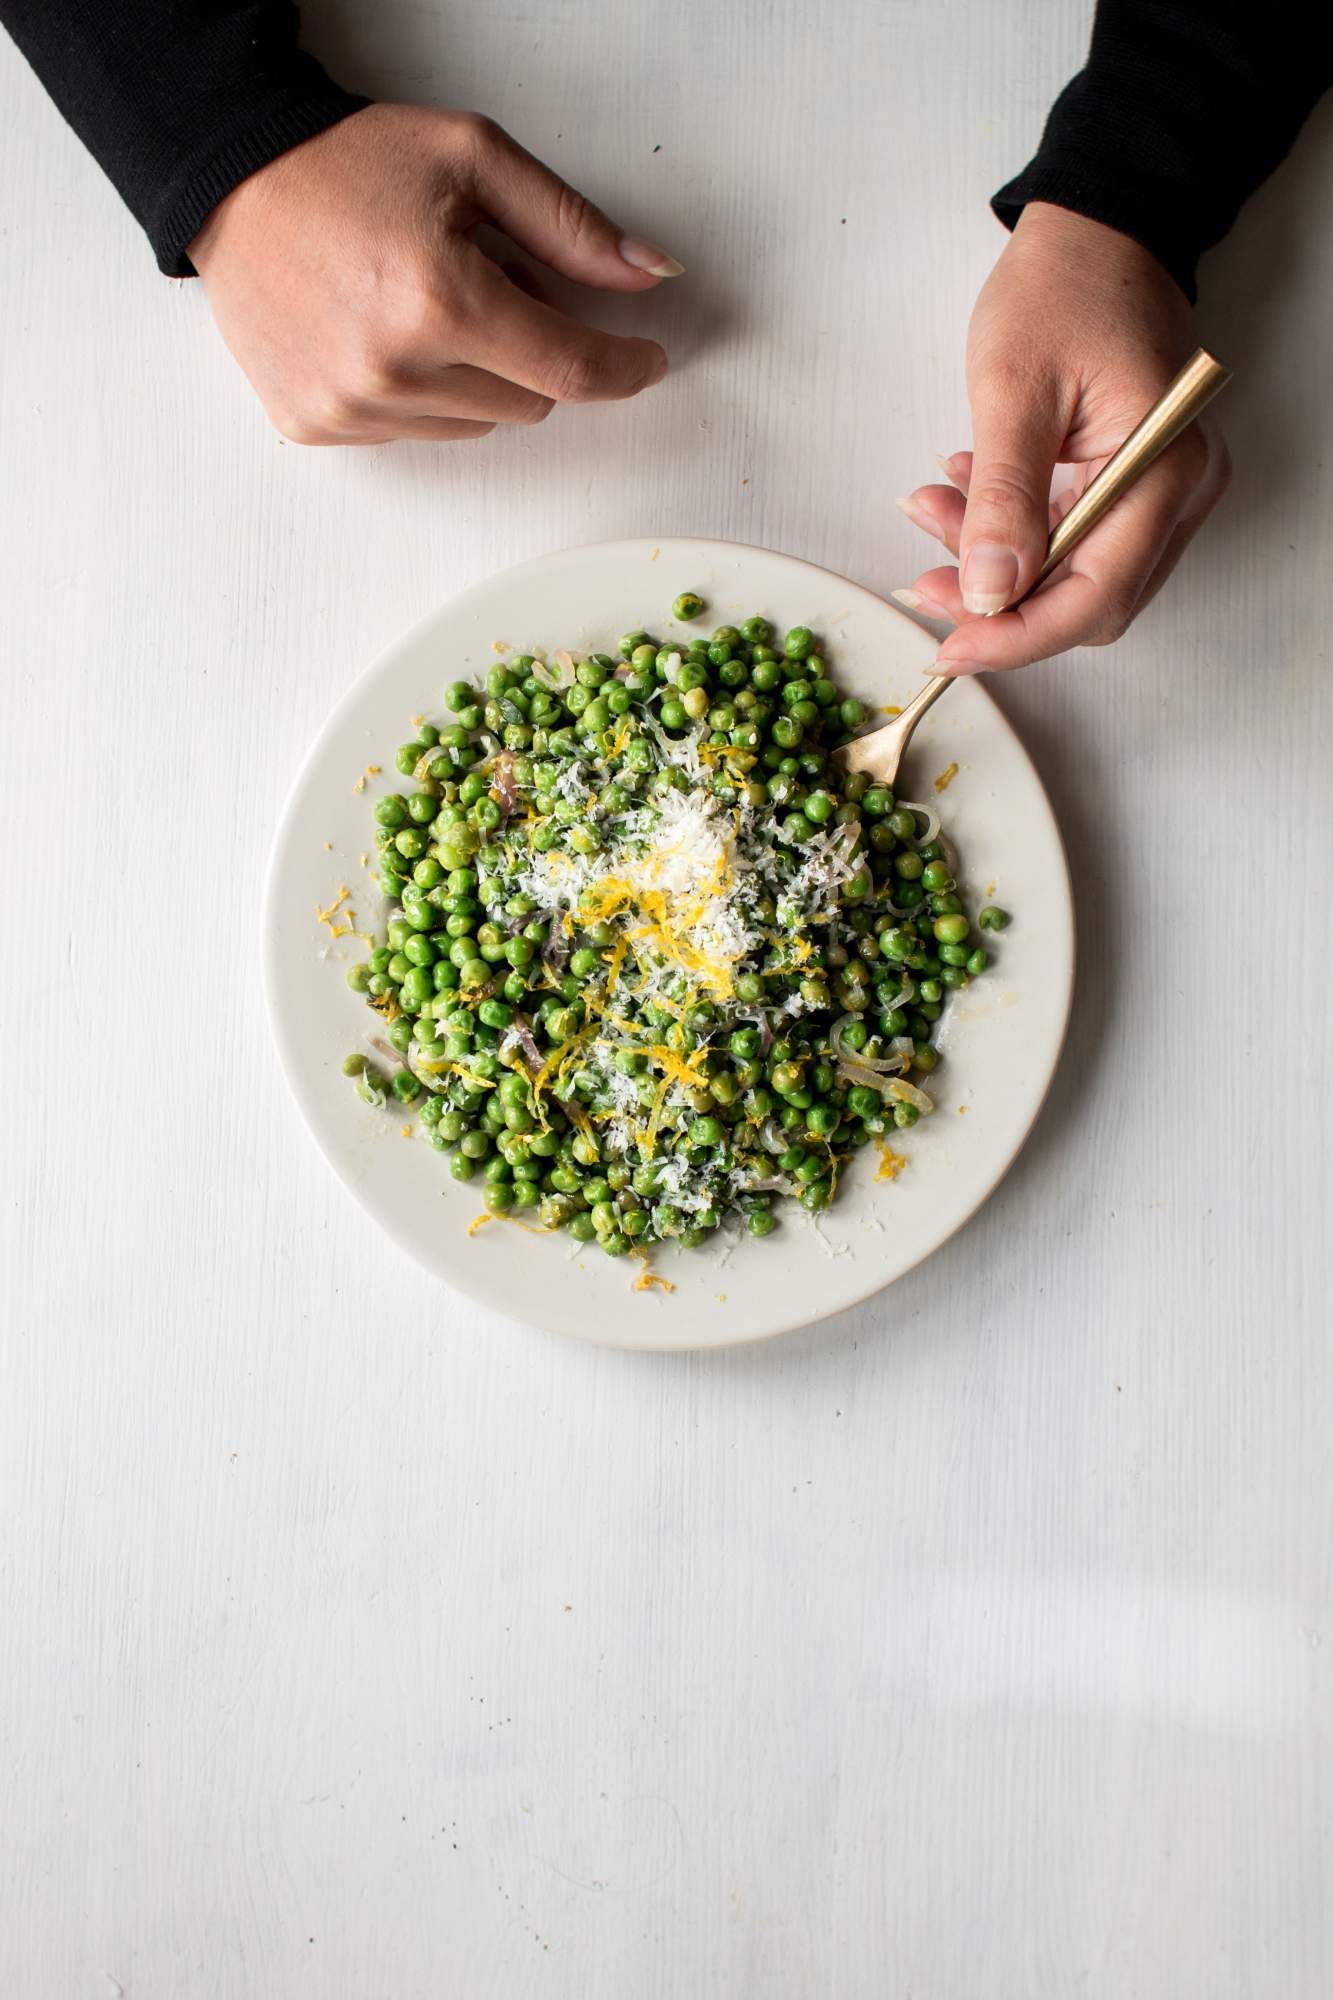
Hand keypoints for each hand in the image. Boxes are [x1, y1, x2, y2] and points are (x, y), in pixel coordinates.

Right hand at [188, 103, 680, 444]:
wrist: (230, 178)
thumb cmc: (349, 161)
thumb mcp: (474, 159)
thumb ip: (570, 226)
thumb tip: (651, 275)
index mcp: (442, 300)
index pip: (569, 370)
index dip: (622, 368)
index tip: (645, 360)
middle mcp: (394, 369)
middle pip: (527, 403)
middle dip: (530, 350)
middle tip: (488, 283)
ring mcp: (351, 407)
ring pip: (475, 426)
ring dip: (474, 375)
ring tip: (425, 303)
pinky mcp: (317, 425)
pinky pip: (413, 434)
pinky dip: (419, 394)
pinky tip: (380, 333)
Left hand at [894, 203, 1230, 671]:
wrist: (1098, 231)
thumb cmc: (1063, 287)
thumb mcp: (1013, 390)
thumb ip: (1002, 501)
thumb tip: (987, 595)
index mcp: (1162, 465)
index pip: (1093, 596)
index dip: (1017, 636)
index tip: (948, 647)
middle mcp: (1182, 488)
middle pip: (1090, 601)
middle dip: (1001, 604)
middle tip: (925, 578)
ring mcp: (1167, 487)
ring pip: (1079, 576)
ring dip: (1000, 567)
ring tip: (931, 512)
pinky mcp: (1141, 480)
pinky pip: (1079, 540)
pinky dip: (1018, 537)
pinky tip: (966, 499)